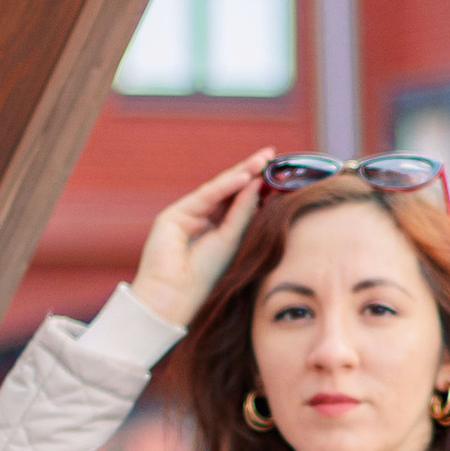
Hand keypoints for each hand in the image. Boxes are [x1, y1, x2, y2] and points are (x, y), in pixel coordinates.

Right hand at [131, 154, 267, 329]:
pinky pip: (205, 196)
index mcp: (216, 229)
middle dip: (249, 171)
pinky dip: (225, 186)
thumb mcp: (231, 240)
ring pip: (217, 189)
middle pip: (228, 189)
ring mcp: (186, 214)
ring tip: (262, 161)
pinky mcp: (173, 215)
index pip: (238, 200)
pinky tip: (244, 177)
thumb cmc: (204, 277)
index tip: (277, 170)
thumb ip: (242, 212)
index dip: (256, 185)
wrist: (173, 296)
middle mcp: (201, 218)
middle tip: (271, 155)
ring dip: (240, 173)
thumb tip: (257, 184)